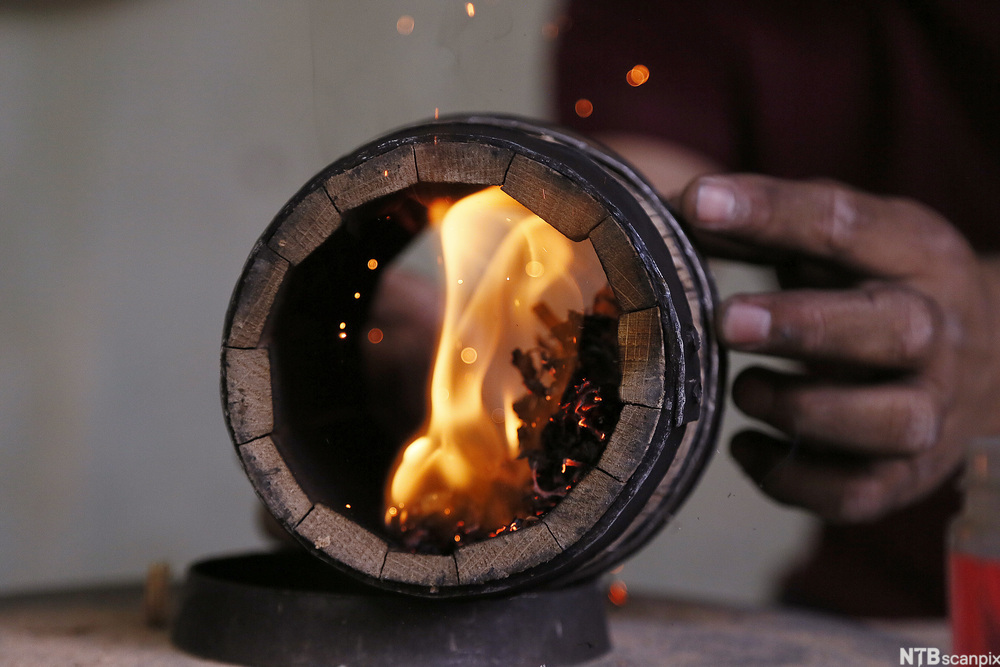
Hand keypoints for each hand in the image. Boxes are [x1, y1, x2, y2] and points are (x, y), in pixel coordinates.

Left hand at [677, 174, 999, 521]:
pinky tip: (746, 447)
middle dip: (803, 326)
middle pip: (892, 329)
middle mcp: (937, 333)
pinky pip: (856, 494)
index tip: (699, 204)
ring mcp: (930, 410)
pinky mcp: (905, 476)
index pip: (847, 226)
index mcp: (915, 255)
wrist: (982, 367)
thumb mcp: (840, 243)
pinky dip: (792, 479)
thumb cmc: (876, 289)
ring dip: (802, 410)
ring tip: (742, 389)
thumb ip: (765, 226)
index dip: (770, 213)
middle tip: (725, 321)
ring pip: (891, 423)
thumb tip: (668, 212)